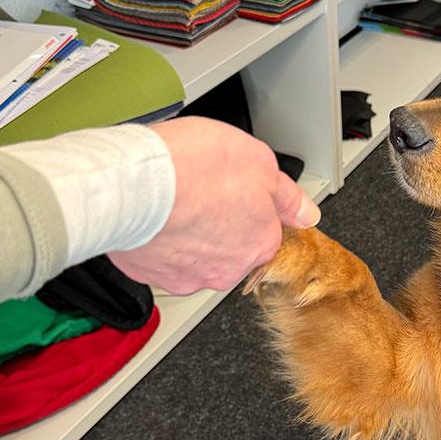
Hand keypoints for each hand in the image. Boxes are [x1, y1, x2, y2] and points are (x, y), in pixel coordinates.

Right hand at [108, 117, 320, 294]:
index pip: (266, 233)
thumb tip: (306, 213)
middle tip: (202, 194)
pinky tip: (154, 217)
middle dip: (219, 225)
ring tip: (175, 202)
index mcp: (260, 243)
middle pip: (230, 249)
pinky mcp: (152, 276)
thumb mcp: (259, 162)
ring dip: (188, 235)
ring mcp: (189, 277)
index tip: (234, 193)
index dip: (250, 208)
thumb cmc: (193, 168)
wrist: (134, 185)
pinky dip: (157, 242)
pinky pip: (160, 259)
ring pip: (194, 257)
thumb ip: (287, 195)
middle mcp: (228, 270)